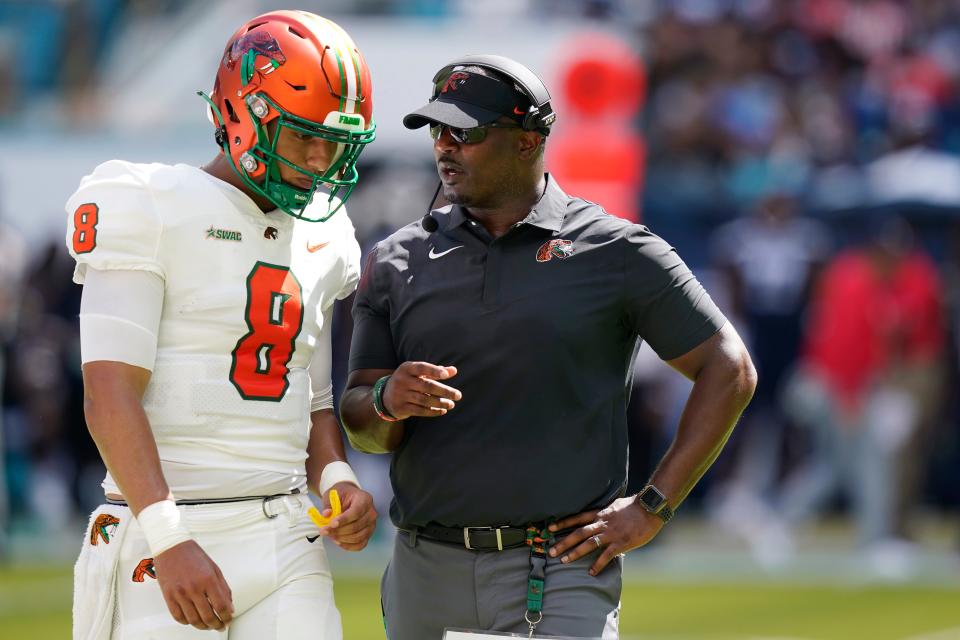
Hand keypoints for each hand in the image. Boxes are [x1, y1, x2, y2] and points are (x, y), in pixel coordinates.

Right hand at [152, 540, 233, 629]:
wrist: (172, 547)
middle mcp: (194, 588)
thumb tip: (230, 606)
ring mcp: (180, 593)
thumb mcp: (214, 569)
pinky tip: (193, 620)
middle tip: (220, 626)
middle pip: (208, 616)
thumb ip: (223, 588)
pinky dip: (187, 622)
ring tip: (208, 626)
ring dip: (203, 626)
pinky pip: (178, 617)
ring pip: (193, 620)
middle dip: (217, 625)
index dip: (227, 617)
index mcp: (208, 579)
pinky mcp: (168, 596)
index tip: (229, 620)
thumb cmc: (193, 555)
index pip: (221, 606)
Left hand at [317, 482, 376, 550]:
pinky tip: (338, 541)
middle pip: (357, 526)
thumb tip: (326, 514)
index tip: (332, 524)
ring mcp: (372, 524)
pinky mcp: (369, 534)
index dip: (344, 519)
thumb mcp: (333, 494)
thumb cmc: (342, 495)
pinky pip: (360, 544)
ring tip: (330, 535)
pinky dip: (349, 546)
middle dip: (339, 531)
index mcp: (365, 499)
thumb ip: (329, 504)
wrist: (349, 497)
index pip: (356, 512)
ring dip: (342, 539)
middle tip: (324, 531)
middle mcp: (371, 512)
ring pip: (359, 537)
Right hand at [382, 361, 461, 419]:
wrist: (386, 396)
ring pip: (424, 400)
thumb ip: (436, 371)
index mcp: (407, 368)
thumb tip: (454, 370)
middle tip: (458, 395)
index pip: (422, 367)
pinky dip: (432, 411)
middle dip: (444, 391)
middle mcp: (402, 380)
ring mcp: (400, 395)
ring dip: (440, 403)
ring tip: (451, 404)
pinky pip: (419, 410)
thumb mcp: (418, 373)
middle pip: (426, 386)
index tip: (447, 375)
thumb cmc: (409, 380)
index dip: (434, 371)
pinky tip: (443, 410)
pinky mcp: (401, 408)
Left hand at [547, 496, 662, 575]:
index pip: (577, 518)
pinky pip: (606, 555)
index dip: (563, 523)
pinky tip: (591, 572)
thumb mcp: (614, 505)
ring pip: (589, 544)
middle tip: (551, 551)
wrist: (650, 508)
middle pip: (578, 533)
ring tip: (564, 561)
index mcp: (600, 513)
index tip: (550, 528)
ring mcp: (611, 533)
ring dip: (575, 553)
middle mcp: (602, 523)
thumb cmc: (634, 506)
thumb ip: (605, 512)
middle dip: (563, 542)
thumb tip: (599, 515)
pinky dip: (598, 564)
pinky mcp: (621, 543)